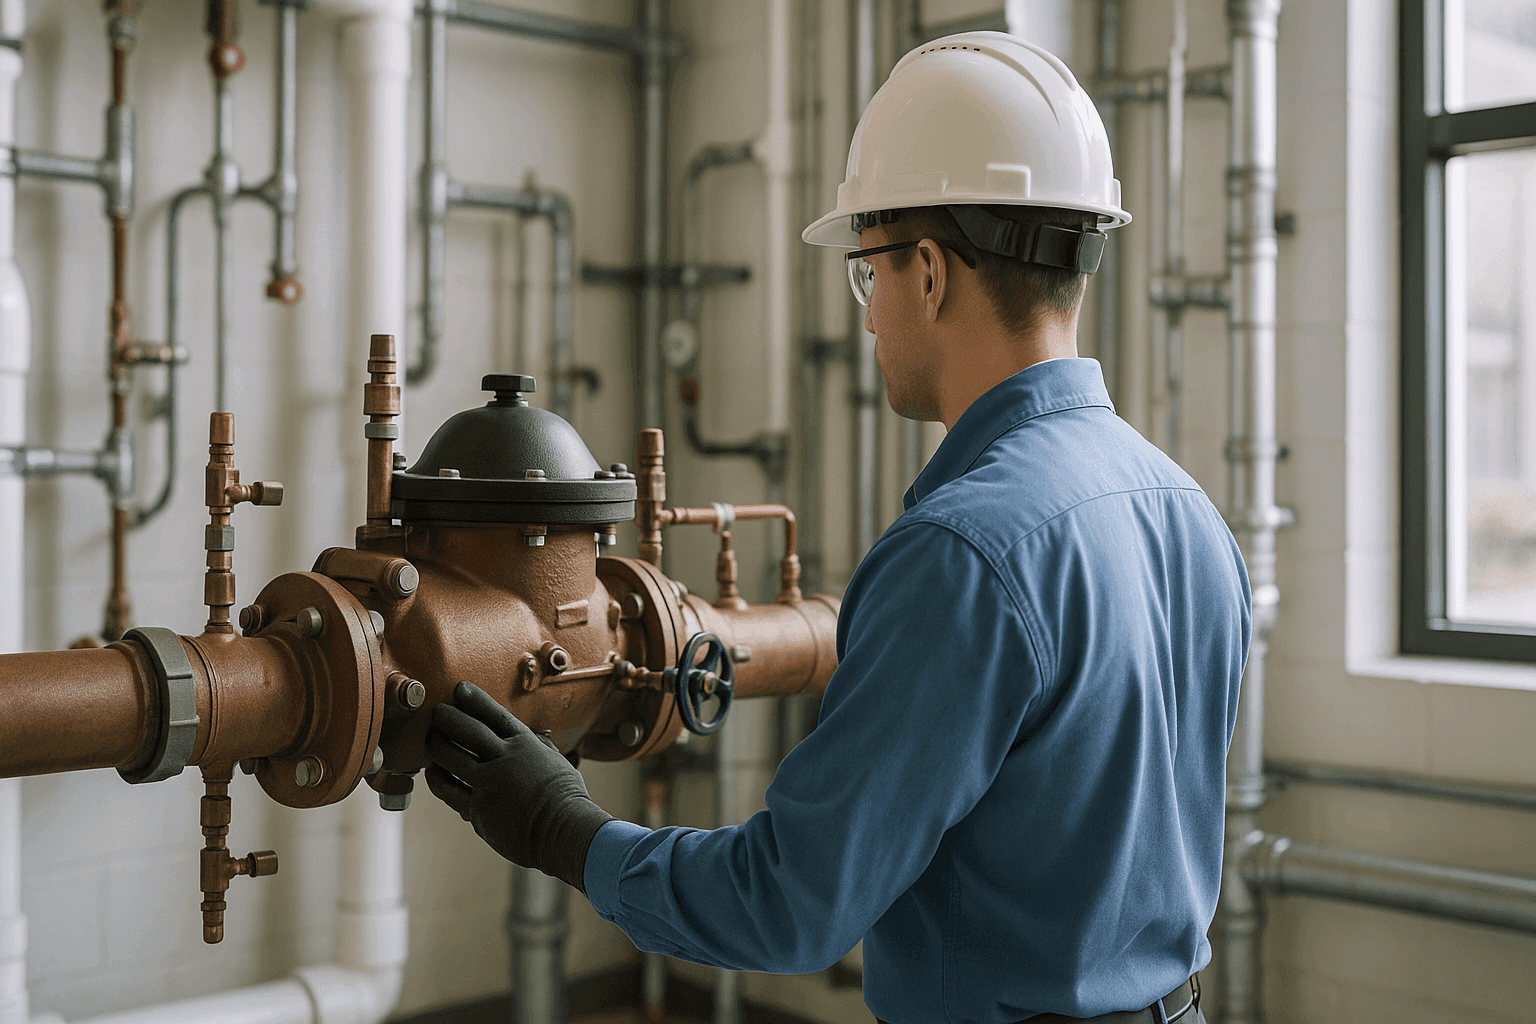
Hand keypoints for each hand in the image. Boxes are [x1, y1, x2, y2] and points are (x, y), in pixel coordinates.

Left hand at [425, 681, 612, 890]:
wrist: (564, 832)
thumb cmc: (566, 798)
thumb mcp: (557, 763)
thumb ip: (541, 747)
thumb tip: (537, 735)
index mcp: (526, 745)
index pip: (495, 715)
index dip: (476, 700)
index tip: (460, 688)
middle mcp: (504, 759)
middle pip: (467, 731)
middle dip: (447, 717)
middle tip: (436, 710)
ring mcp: (488, 784)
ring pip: (450, 757)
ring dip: (435, 744)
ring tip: (428, 738)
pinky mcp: (477, 809)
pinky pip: (448, 790)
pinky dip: (436, 778)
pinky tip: (432, 772)